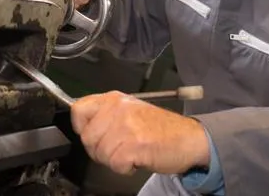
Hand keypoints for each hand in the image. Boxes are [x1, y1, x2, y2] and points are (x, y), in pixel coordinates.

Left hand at [71, 91, 210, 175]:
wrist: (190, 139)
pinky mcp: (134, 144)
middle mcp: (117, 109)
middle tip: (118, 149)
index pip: (78, 109)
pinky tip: (137, 159)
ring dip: (114, 160)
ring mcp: (125, 126)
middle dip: (100, 150)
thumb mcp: (130, 111)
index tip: (94, 135)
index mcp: (114, 99)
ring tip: (131, 152)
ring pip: (100, 153)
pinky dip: (125, 168)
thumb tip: (85, 127)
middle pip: (87, 138)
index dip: (82, 127)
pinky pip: (115, 164)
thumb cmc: (162, 128)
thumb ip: (107, 115)